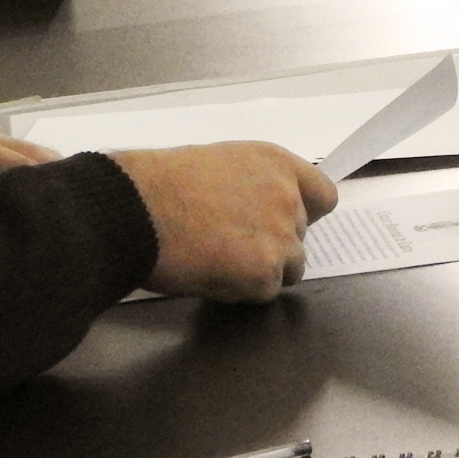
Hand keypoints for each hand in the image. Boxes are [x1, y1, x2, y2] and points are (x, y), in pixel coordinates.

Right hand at [108, 142, 336, 303]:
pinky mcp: (264, 272)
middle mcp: (287, 197)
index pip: (323, 196)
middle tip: (228, 244)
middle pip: (300, 237)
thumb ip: (252, 186)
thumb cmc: (158, 185)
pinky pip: (264, 293)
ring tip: (217, 260)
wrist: (135, 209)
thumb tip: (256, 211)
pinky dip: (240, 291)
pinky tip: (209, 272)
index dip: (304, 214)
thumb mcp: (218, 165)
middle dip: (270, 246)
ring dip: (259, 271)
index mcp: (276, 164)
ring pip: (288, 269)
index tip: (283, 224)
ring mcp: (280, 236)